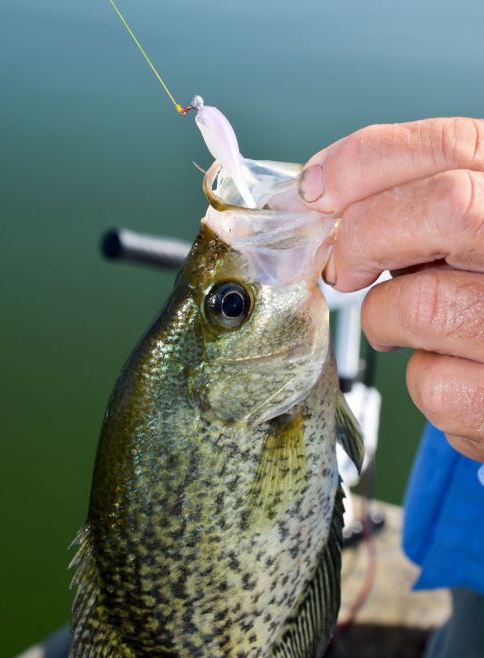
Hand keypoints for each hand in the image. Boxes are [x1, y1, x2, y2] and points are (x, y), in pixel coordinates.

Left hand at [300, 118, 483, 461]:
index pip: (451, 148)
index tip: (315, 191)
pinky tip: (449, 368)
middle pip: (444, 209)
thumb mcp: (468, 235)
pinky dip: (421, 379)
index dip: (364, 163)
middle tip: (344, 266)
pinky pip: (430, 383)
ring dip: (385, 317)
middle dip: (364, 235)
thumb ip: (415, 205)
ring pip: (418, 304)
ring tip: (408, 325)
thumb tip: (319, 193)